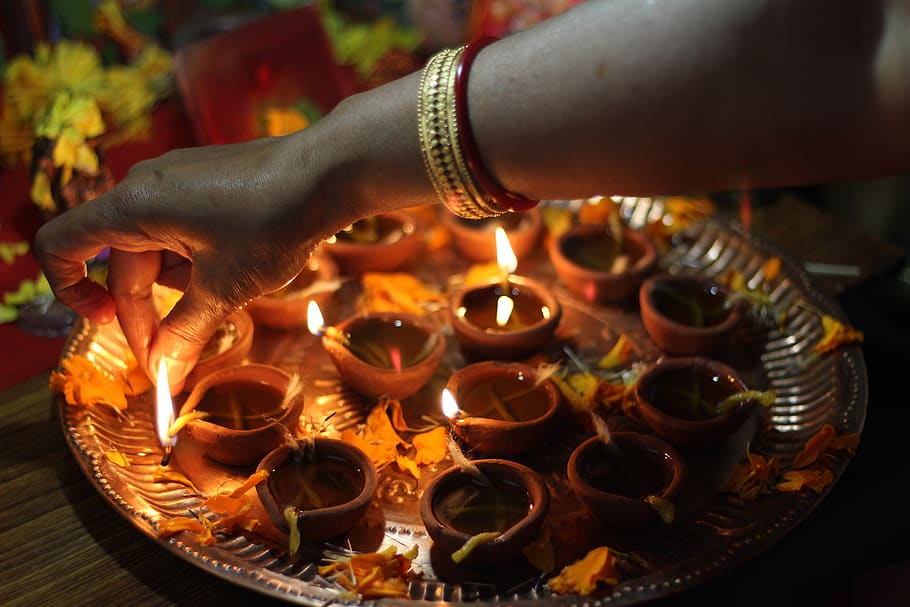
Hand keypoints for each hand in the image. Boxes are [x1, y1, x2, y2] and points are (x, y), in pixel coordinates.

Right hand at [36, 134, 338, 389]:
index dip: (70, 291)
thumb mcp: (225, 287)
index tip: (105, 325)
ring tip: (228, 297)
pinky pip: (184, 231)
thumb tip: (164, 375)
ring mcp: (179, 180)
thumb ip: (185, 332)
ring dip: (181, 288)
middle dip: (145, 315)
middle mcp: (146, 186)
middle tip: (175, 360)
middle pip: (122, 261)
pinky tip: (238, 274)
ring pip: (159, 250)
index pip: (62, 245)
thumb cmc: (272, 222)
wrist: (329, 171)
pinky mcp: (208, 182)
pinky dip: (199, 263)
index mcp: (133, 205)